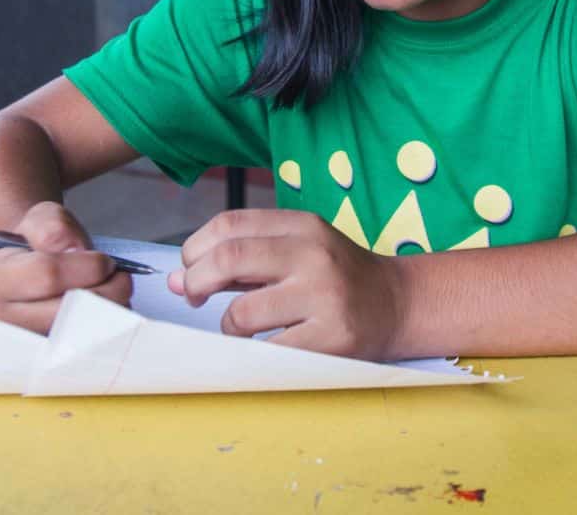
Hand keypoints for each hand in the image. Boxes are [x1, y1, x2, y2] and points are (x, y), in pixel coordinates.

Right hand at [0, 201, 132, 333]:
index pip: (47, 275)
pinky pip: (94, 343)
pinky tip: (104, 305)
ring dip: (113, 306)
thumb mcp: (39, 220)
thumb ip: (53, 227)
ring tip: (109, 287)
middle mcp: (6, 318)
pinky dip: (110, 323)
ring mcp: (29, 341)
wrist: (32, 268)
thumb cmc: (35, 244)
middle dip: (108, 288)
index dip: (87, 265)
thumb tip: (73, 249)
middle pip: (71, 309)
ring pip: (87, 331)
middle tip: (115, 273)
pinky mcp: (52, 355)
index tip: (103, 259)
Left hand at [169, 209, 404, 359]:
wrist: (398, 305)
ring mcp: (324, 295)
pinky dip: (254, 353)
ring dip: (227, 327)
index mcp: (303, 226)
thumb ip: (242, 262)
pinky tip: (267, 346)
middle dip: (196, 282)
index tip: (190, 269)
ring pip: (241, 312)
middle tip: (194, 297)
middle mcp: (314, 254)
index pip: (230, 224)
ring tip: (241, 329)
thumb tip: (178, 278)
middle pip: (228, 258)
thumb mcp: (298, 252)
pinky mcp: (332, 337)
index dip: (195, 248)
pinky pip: (268, 350)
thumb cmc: (337, 279)